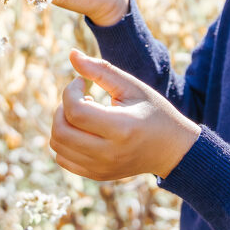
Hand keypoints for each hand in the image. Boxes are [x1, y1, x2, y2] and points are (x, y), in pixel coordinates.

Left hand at [50, 49, 201, 180]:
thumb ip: (101, 70)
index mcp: (122, 128)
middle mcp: (109, 153)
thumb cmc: (153, 112)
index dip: (69, 91)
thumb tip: (71, 53)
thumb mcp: (132, 87)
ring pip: (57, 145)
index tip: (81, 82)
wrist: (172, 150)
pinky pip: (63, 159)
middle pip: (61, 130)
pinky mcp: (97, 175)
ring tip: (83, 114)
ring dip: (62, 123)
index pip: (75, 111)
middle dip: (61, 108)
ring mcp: (102, 168)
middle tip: (80, 98)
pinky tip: (83, 130)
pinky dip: (65, 141)